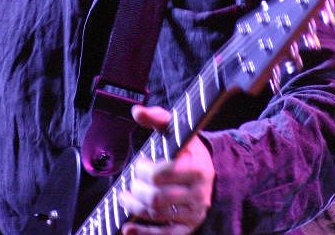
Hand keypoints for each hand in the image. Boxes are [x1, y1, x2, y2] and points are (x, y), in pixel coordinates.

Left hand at [117, 105, 213, 234]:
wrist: (209, 172)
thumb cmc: (187, 151)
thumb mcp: (177, 131)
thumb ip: (157, 118)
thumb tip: (137, 111)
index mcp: (196, 168)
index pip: (162, 174)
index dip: (144, 170)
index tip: (139, 164)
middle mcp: (198, 193)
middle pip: (157, 198)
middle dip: (136, 190)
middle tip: (130, 182)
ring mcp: (194, 212)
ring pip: (157, 216)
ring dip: (134, 207)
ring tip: (125, 198)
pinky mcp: (188, 227)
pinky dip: (143, 234)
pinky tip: (128, 229)